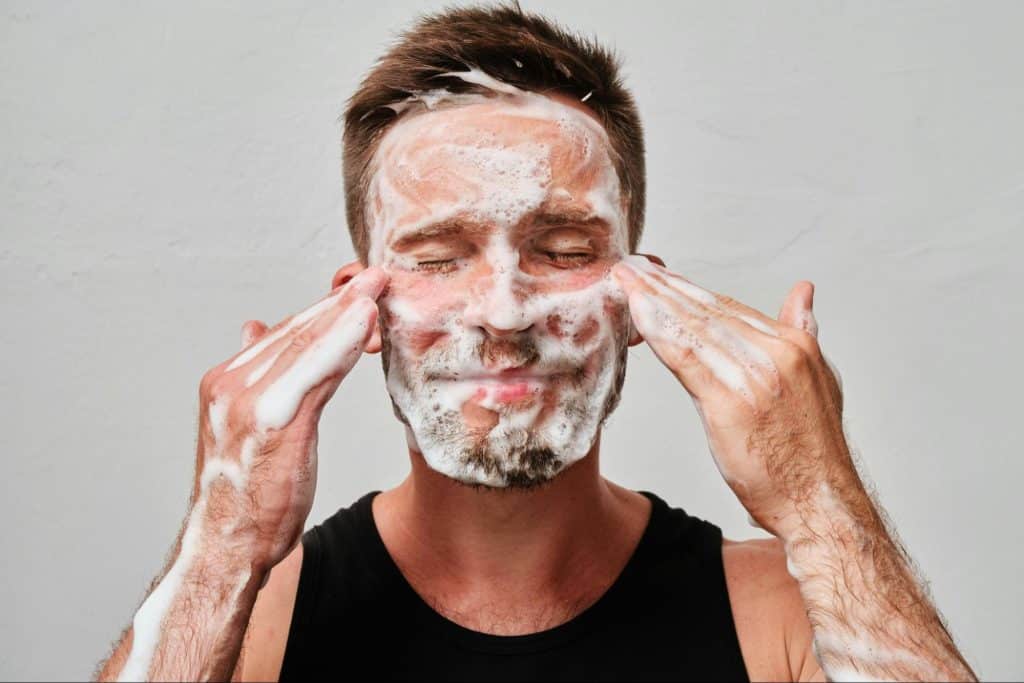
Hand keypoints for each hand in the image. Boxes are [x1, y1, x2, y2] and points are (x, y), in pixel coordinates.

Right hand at [193, 266, 387, 571]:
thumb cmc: (242, 495)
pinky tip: (365, 324)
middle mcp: (231, 383)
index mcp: (225, 382)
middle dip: (338, 303)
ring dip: (346, 313)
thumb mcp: (245, 428)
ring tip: (376, 288)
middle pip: (295, 332)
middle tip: (375, 277)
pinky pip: (316, 372)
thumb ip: (255, 378)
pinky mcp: (274, 420)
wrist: (225, 547)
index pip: (281, 336)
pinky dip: (342, 343)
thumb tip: (254, 329)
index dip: (322, 313)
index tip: (354, 293)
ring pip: (307, 344)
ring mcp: (249, 400)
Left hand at [612, 255, 850, 538]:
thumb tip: (803, 292)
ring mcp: (754, 376)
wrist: (821, 504)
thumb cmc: (812, 454)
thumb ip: (802, 333)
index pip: (731, 309)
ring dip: (653, 300)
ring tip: (625, 281)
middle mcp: (777, 354)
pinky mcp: (729, 402)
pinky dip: (657, 331)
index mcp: (796, 346)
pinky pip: (685, 356)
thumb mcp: (819, 381)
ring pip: (693, 327)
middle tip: (632, 269)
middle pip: (709, 311)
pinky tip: (634, 313)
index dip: (691, 292)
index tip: (661, 277)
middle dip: (665, 287)